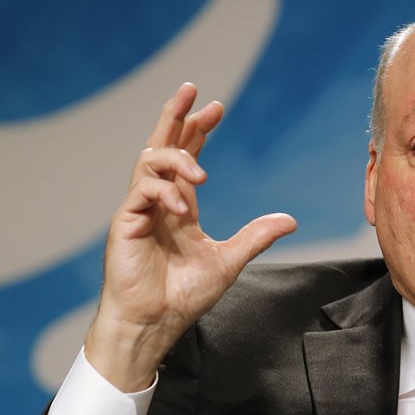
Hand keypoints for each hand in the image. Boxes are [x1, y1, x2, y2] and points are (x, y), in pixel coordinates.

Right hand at [85, 83, 296, 390]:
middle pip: (161, 146)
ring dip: (176, 158)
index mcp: (178, 207)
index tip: (216, 107)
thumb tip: (290, 220)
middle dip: (176, 116)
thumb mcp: (228, 261)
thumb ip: (255, 237)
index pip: (186, 157)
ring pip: (148, 163)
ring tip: (201, 172)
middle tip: (192, 90)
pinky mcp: (124, 223)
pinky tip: (182, 205)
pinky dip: (164, 192)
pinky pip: (141, 192)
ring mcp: (138, 210)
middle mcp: (157, 202)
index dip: (198, 130)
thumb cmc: (183, 296)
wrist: (154, 324)